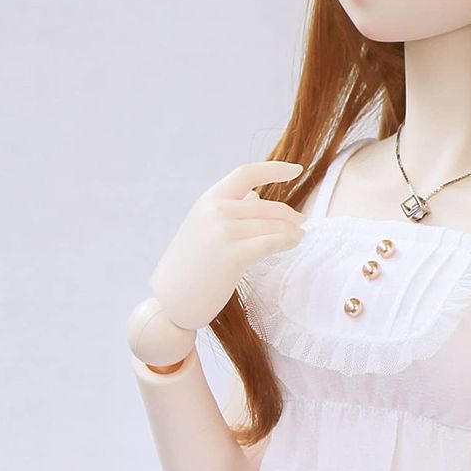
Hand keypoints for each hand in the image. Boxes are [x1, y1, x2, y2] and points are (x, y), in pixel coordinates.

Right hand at [149, 156, 307, 332]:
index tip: (297, 169)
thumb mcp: (204, 229)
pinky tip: (293, 243)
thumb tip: (256, 196)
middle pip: (267, 206)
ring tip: (298, 236)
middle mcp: (214, 211)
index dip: (275, 168)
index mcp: (207, 200)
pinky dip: (287, 241)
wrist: (169, 302)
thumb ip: (230, 211)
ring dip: (292, 231)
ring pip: (272, 225)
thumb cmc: (190, 268)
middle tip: (301, 222)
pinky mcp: (233, 256)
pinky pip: (271, 242)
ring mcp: (222, 232)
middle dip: (289, 214)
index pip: (246, 173)